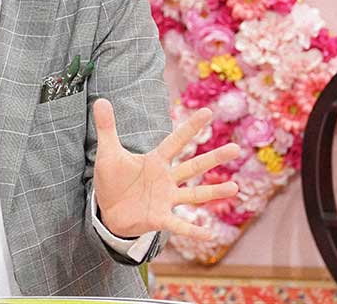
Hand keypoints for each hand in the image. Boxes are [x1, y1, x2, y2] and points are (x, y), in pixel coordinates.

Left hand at [92, 99, 239, 239]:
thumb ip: (106, 127)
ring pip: (194, 195)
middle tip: (236, 149)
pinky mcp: (160, 218)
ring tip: (235, 187)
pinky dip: (193, 231)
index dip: (190, 127)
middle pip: (193, 166)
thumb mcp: (107, 153)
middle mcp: (166, 179)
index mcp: (155, 161)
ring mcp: (166, 199)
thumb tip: (100, 100)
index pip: (176, 141)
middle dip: (213, 158)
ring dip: (214, 192)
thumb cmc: (112, 180)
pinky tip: (210, 235)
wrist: (107, 210)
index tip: (208, 112)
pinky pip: (179, 226)